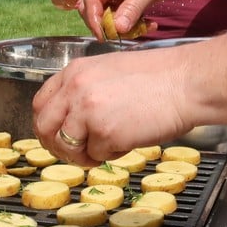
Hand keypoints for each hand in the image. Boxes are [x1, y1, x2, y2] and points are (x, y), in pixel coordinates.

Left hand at [32, 48, 198, 166]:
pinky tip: (130, 139)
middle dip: (57, 146)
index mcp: (74, 72)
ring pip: (67, 147)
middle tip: (75, 153)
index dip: (47, 125)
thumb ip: (84, 91)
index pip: (41, 104)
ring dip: (84, 155)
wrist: (186, 82)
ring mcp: (87, 112)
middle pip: (44, 128)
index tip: (57, 136)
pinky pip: (97, 155)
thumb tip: (71, 121)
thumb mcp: (109, 72)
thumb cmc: (158, 78)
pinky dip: (112, 154)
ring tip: (107, 148)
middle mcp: (75, 90)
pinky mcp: (104, 134)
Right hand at [81, 0, 189, 38]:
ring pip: (111, 16)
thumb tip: (117, 29)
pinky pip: (124, 17)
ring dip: (125, 27)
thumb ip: (132, 7)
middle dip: (108, 25)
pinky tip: (150, 24)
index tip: (104, 35)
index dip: (94, 18)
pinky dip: (135, 24)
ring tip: (145, 28)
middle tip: (123, 36)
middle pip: (96, 8)